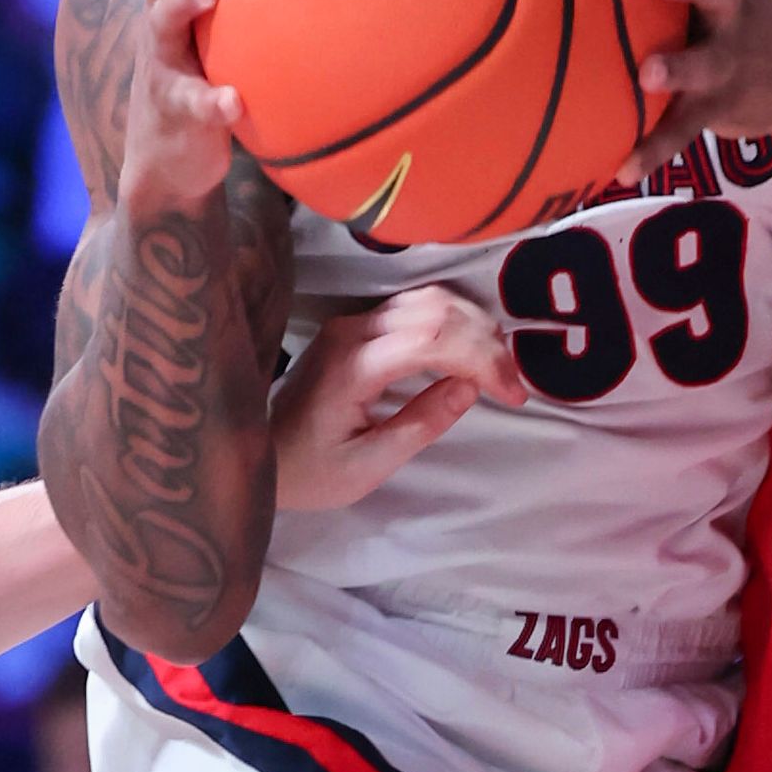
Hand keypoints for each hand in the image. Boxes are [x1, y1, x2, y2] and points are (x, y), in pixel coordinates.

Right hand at [117, 0, 248, 222]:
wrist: (175, 161)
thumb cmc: (221, 74)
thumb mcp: (245, 28)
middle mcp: (164, 14)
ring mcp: (163, 61)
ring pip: (159, 22)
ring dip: (181, 1)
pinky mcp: (173, 112)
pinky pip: (189, 103)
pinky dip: (210, 102)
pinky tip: (234, 103)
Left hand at [269, 287, 529, 511]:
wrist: (257, 455)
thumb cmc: (309, 472)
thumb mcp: (367, 467)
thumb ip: (420, 425)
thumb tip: (469, 388)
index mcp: (352, 366)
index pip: (432, 338)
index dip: (482, 359)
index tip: (513, 394)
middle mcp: (352, 331)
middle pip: (437, 309)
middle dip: (487, 342)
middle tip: (512, 385)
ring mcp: (352, 323)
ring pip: (429, 299)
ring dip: (474, 327)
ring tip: (498, 370)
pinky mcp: (356, 326)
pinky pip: (416, 307)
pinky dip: (454, 322)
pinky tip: (472, 352)